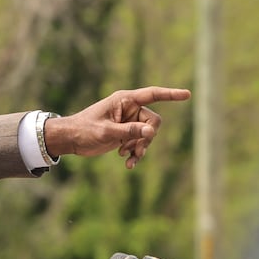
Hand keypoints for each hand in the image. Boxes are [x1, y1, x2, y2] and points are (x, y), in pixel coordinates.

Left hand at [45, 86, 190, 168]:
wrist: (71, 139)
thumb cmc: (83, 130)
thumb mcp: (106, 132)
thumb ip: (128, 131)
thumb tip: (151, 132)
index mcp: (124, 100)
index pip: (152, 94)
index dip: (170, 94)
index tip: (187, 94)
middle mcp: (129, 109)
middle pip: (153, 122)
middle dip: (147, 138)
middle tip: (135, 150)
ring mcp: (128, 122)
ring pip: (148, 136)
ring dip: (141, 148)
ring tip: (127, 159)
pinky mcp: (126, 134)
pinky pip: (140, 143)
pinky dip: (136, 153)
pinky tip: (128, 164)